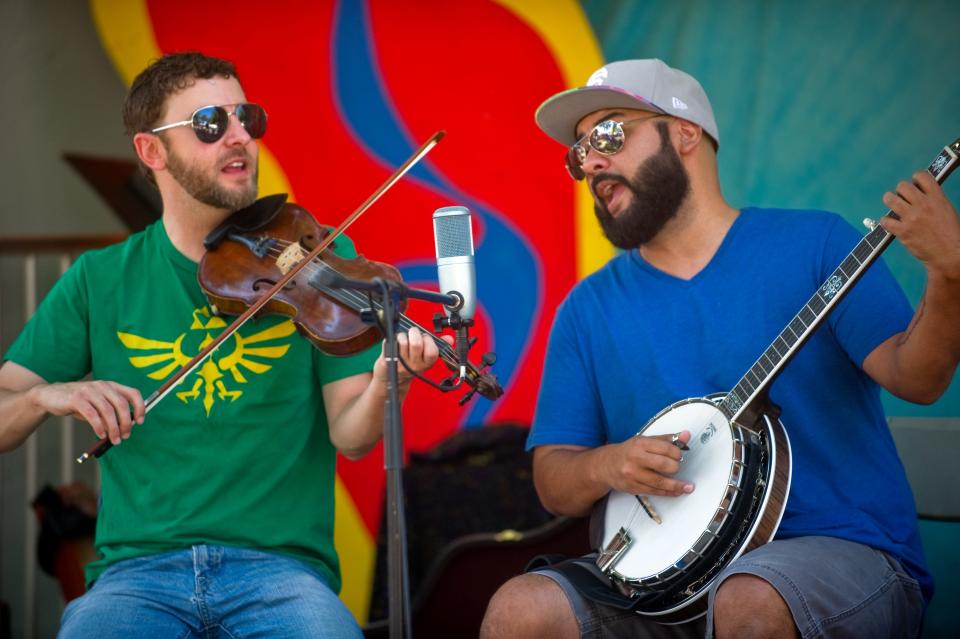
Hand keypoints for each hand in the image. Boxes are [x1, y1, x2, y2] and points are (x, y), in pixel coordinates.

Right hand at [30, 380, 144, 444]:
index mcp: (111, 386)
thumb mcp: (97, 407)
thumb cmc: (78, 403)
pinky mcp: (77, 398)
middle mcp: (102, 386)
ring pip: (108, 411)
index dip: (140, 407)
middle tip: (125, 436)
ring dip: (114, 428)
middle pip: (121, 404)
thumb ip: (111, 414)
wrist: (50, 396)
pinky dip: (99, 426)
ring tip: (114, 440)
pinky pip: (92, 414)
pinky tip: (101, 435)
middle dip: (126, 423)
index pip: (133, 393)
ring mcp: (89, 390)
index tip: (140, 422)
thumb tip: (125, 430)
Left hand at [372, 326, 450, 385]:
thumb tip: (450, 339)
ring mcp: (401, 363)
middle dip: (415, 332)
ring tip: (403, 338)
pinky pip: (390, 343)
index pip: (432, 351)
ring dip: (403, 335)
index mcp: (427, 362)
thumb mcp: (426, 356)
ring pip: (403, 341)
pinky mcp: (388, 360)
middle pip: (416, 343)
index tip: (425, 337)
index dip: (428, 340)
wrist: (394, 377)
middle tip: (413, 333)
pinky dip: (392, 339)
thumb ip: (439, 345)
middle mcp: (415, 364)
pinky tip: (394, 343)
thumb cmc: (411, 362)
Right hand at [601, 430, 693, 496]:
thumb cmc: (628, 452)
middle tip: (676, 467)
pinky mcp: (633, 487)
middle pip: (664, 465)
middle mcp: (635, 459)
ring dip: (677, 486)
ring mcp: (633, 475)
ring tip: (688, 487)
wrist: (605, 465)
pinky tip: (676, 491)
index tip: (679, 455)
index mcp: (640, 444)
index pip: (665, 448)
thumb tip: (686, 435)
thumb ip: (666, 439)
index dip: (677, 453)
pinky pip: (655, 492)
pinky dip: (668, 493)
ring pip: (660, 482)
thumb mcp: (644, 441)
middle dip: (675, 467)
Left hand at [881, 171, 959, 278]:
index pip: (922, 176)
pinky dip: (885, 221)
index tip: (915, 184)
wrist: (949, 254)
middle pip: (902, 186)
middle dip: (901, 191)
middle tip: (902, 197)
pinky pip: (885, 220)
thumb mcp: (946, 210)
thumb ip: (934, 199)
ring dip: (889, 200)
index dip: (916, 178)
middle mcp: (923, 205)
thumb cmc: (951, 233)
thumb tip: (921, 193)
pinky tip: (890, 223)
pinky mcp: (903, 231)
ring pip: (890, 199)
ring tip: (893, 204)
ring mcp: (911, 218)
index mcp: (937, 198)